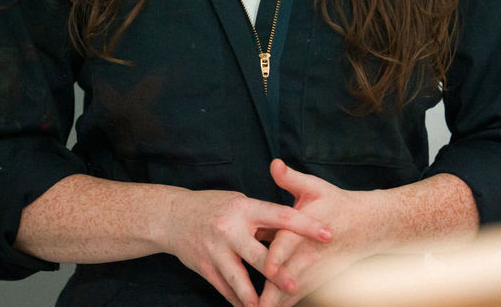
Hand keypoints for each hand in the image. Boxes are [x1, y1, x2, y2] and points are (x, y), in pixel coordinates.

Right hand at [161, 186, 332, 306]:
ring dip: (253, 295)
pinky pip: (224, 288)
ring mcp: (215, 250)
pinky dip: (238, 299)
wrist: (172, 217)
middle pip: (258, 254)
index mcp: (244, 208)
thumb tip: (296, 234)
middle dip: (277, 272)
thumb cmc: (216, 207)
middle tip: (296, 285)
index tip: (327, 234)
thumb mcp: (241, 203)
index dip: (306, 225)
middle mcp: (229, 229)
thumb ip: (266, 219)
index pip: (281, 216)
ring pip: (237, 277)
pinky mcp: (204, 267)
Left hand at [258, 160, 389, 306]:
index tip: (268, 269)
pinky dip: (287, 304)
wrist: (368, 225)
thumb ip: (291, 178)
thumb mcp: (314, 186)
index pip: (290, 243)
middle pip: (290, 275)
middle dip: (273, 292)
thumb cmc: (336, 203)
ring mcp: (315, 269)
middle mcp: (310, 252)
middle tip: (256, 306)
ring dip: (279, 303)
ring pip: (295, 291)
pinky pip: (300, 296)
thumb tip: (274, 164)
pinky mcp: (318, 279)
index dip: (279, 255)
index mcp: (305, 227)